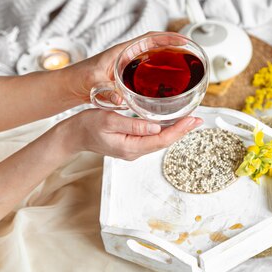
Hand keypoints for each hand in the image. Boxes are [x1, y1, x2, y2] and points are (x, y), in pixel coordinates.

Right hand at [57, 109, 202, 159]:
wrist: (72, 135)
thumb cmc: (86, 125)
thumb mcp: (108, 120)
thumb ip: (133, 124)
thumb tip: (156, 127)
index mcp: (131, 147)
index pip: (162, 140)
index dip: (180, 130)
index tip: (192, 121)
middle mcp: (135, 152)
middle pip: (165, 142)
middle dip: (183, 130)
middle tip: (199, 120)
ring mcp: (134, 150)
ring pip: (160, 141)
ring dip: (176, 131)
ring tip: (191, 121)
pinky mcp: (132, 145)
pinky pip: (153, 139)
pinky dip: (165, 131)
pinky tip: (173, 123)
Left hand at [63, 31, 189, 103]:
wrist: (70, 86)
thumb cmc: (80, 79)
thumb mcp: (93, 84)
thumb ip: (106, 91)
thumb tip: (120, 100)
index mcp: (122, 52)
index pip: (149, 38)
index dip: (167, 38)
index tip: (183, 41)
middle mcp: (128, 55)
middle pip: (156, 47)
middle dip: (174, 48)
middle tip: (191, 55)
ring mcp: (129, 65)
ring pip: (155, 58)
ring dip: (169, 60)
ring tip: (186, 67)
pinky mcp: (129, 75)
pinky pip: (150, 70)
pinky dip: (162, 73)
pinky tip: (170, 83)